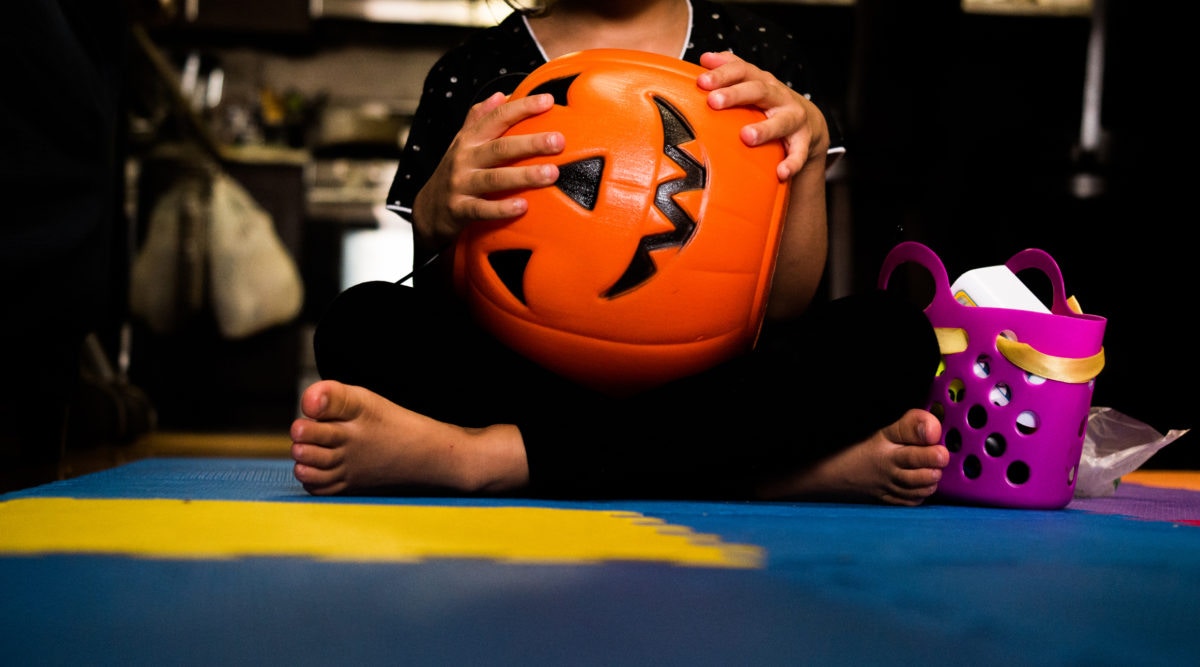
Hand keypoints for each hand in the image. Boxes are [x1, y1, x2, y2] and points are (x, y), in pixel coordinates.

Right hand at [412, 91, 564, 248]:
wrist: (428, 209)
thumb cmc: (454, 172)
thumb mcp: (462, 143)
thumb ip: (479, 119)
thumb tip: (501, 95)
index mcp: (469, 139)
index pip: (497, 117)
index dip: (522, 107)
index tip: (548, 101)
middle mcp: (464, 159)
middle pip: (500, 147)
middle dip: (530, 143)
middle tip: (558, 141)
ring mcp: (460, 184)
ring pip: (494, 178)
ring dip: (523, 176)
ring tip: (551, 173)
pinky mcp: (459, 210)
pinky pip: (482, 210)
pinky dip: (501, 208)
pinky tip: (523, 206)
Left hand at [696, 51, 830, 181]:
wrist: (808, 123)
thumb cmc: (770, 103)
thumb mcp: (753, 82)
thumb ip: (730, 69)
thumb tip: (705, 57)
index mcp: (762, 81)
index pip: (742, 71)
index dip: (722, 74)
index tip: (702, 81)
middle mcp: (779, 96)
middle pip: (758, 91)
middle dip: (736, 94)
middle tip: (714, 101)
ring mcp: (793, 118)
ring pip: (782, 121)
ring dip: (765, 129)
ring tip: (746, 136)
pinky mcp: (804, 141)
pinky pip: (799, 152)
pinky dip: (792, 163)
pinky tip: (781, 172)